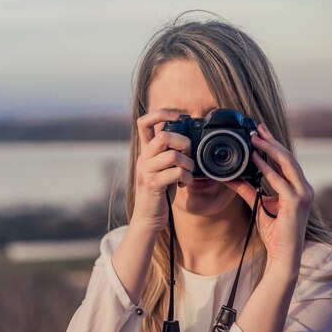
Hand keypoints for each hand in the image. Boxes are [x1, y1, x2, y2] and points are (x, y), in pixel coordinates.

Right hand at [132, 109, 194, 231]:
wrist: (147, 218)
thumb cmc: (160, 192)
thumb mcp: (162, 168)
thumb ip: (169, 153)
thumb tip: (187, 138)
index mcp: (145, 151)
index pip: (144, 122)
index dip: (161, 114)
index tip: (178, 117)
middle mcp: (143, 158)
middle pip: (164, 137)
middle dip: (183, 142)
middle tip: (188, 154)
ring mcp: (146, 171)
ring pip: (173, 156)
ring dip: (188, 164)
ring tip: (188, 172)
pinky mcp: (153, 184)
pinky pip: (176, 172)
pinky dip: (187, 177)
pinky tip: (185, 183)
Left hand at [224, 123, 313, 267]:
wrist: (283, 254)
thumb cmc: (274, 232)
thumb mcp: (258, 204)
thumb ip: (246, 189)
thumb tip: (229, 177)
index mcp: (298, 187)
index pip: (286, 160)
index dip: (273, 144)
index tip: (260, 132)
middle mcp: (304, 188)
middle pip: (288, 157)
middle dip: (272, 140)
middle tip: (257, 127)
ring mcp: (303, 195)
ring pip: (287, 164)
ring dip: (269, 149)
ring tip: (254, 138)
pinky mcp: (296, 202)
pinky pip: (280, 181)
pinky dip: (267, 168)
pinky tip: (255, 159)